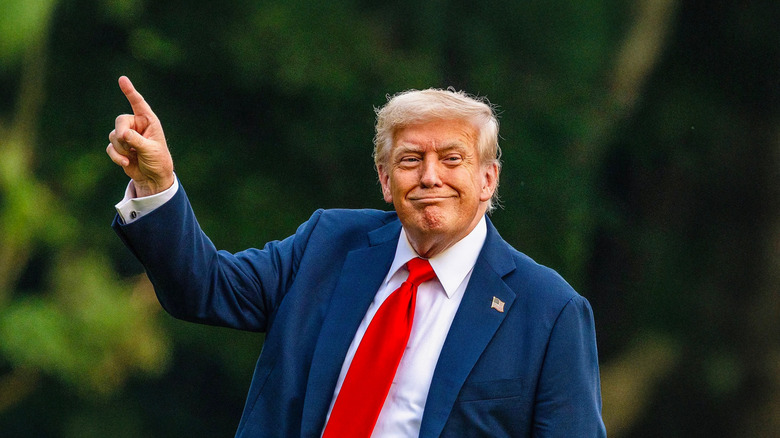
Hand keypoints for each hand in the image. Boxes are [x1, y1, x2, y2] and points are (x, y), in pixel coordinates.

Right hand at [107, 76, 173, 196]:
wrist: (153, 177)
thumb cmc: (158, 161)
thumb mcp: (150, 150)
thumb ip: (136, 140)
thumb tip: (122, 134)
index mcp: (149, 121)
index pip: (138, 103)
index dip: (130, 91)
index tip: (122, 79)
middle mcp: (136, 126)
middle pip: (120, 121)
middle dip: (121, 133)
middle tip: (127, 142)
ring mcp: (126, 136)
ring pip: (114, 135)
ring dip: (121, 148)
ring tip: (132, 156)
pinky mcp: (119, 147)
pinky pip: (110, 147)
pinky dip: (116, 156)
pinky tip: (126, 163)